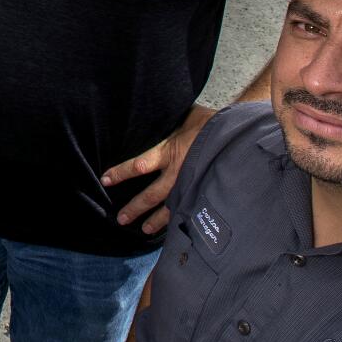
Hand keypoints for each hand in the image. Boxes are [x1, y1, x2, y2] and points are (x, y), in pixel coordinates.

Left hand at [100, 103, 215, 234]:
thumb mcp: (183, 118)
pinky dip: (179, 219)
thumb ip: (167, 123)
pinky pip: (188, 208)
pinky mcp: (202, 191)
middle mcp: (178, 173)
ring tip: (143, 230)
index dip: (121, 173)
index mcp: (170, 153)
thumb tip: (149, 111)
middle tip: (121, 219)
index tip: (105, 180)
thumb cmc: (208, 123)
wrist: (236, 135)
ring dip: (155, 220)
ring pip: (169, 207)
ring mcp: (190, 185)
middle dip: (135, 207)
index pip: (139, 166)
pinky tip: (174, 230)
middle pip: (151, 195)